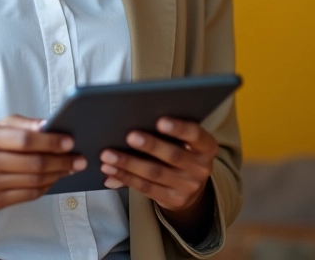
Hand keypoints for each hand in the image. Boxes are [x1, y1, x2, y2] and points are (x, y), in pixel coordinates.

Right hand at [0, 115, 86, 211]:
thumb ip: (23, 124)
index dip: (50, 142)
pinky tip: (53, 179)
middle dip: (61, 162)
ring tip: (69, 168)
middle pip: (32, 164)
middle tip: (78, 159)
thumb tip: (48, 126)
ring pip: (32, 181)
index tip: (69, 142)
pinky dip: (44, 187)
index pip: (25, 140)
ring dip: (57, 175)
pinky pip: (26, 195)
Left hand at [99, 117, 216, 213]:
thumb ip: (166, 128)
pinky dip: (125, 178)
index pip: (196, 134)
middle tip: (129, 136)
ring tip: (108, 155)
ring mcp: (188, 187)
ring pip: (155, 174)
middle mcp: (201, 168)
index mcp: (206, 146)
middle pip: (173, 156)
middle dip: (149, 146)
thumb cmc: (181, 149)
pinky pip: (146, 189)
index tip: (160, 120)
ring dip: (128, 164)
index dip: (179, 128)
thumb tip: (136, 114)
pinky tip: (111, 171)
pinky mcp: (173, 201)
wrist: (192, 185)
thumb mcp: (185, 139)